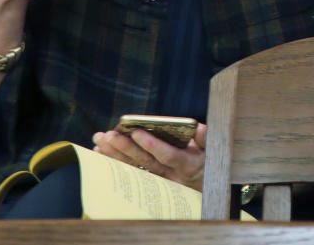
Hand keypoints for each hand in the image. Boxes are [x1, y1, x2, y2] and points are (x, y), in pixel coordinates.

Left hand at [92, 122, 207, 189]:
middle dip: (126, 148)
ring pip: (135, 168)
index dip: (153, 145)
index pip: (168, 156)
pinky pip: (130, 172)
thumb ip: (206, 138)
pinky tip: (102, 152)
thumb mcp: (213, 149)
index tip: (137, 132)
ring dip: (115, 155)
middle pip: (146, 163)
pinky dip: (115, 162)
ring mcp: (159, 181)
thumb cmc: (207, 160)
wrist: (205, 185)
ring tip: (100, 141)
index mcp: (188, 165)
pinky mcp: (149, 182)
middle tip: (109, 135)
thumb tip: (198, 128)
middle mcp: (171, 176)